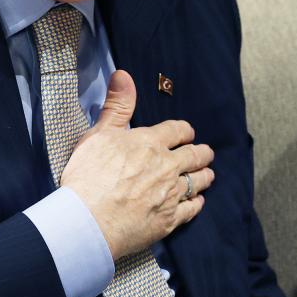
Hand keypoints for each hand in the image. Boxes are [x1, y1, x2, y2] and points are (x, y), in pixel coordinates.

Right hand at [59, 70, 215, 258]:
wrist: (88, 220)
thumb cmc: (89, 177)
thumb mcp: (98, 134)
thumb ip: (117, 106)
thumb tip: (124, 75)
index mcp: (150, 143)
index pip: (177, 130)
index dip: (184, 130)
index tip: (187, 132)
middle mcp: (166, 166)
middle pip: (194, 155)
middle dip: (202, 152)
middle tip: (205, 152)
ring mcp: (170, 193)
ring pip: (198, 181)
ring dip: (204, 176)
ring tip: (207, 175)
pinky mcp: (170, 219)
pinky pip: (192, 208)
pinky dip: (197, 203)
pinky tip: (198, 201)